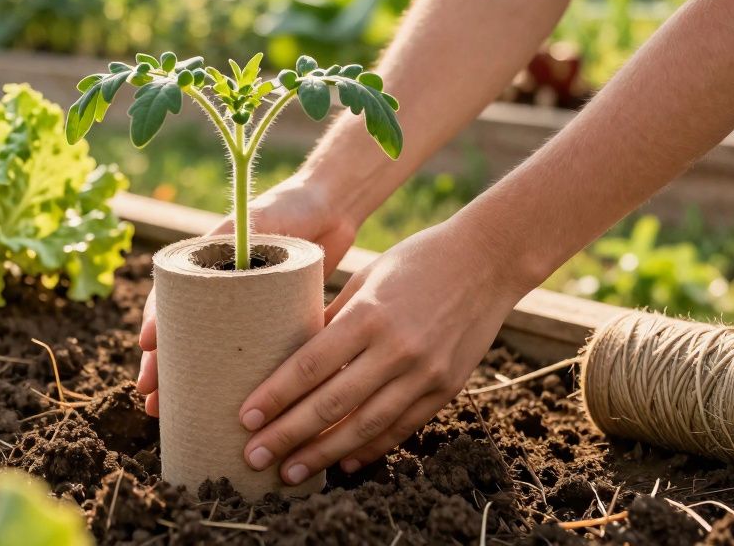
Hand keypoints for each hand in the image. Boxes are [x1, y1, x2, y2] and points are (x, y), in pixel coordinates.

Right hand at [135, 175, 359, 415]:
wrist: (332, 209)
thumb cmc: (291, 206)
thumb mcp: (258, 219)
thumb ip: (236, 236)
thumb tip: (203, 269)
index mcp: (205, 265)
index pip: (169, 299)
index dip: (156, 326)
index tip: (149, 350)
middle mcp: (217, 291)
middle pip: (180, 335)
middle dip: (162, 370)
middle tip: (152, 403)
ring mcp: (242, 311)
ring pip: (206, 353)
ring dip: (187, 384)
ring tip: (169, 415)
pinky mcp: (270, 324)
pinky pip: (244, 357)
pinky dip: (228, 382)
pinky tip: (218, 410)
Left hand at [236, 219, 526, 484]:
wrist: (487, 261)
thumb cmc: (416, 261)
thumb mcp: (366, 280)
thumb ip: (332, 320)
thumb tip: (291, 356)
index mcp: (369, 315)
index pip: (311, 365)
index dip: (276, 396)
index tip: (245, 418)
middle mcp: (397, 348)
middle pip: (332, 403)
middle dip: (289, 435)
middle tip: (254, 455)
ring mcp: (425, 372)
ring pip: (365, 426)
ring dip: (323, 454)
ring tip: (290, 471)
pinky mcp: (446, 388)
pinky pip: (401, 428)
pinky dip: (370, 449)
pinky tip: (342, 464)